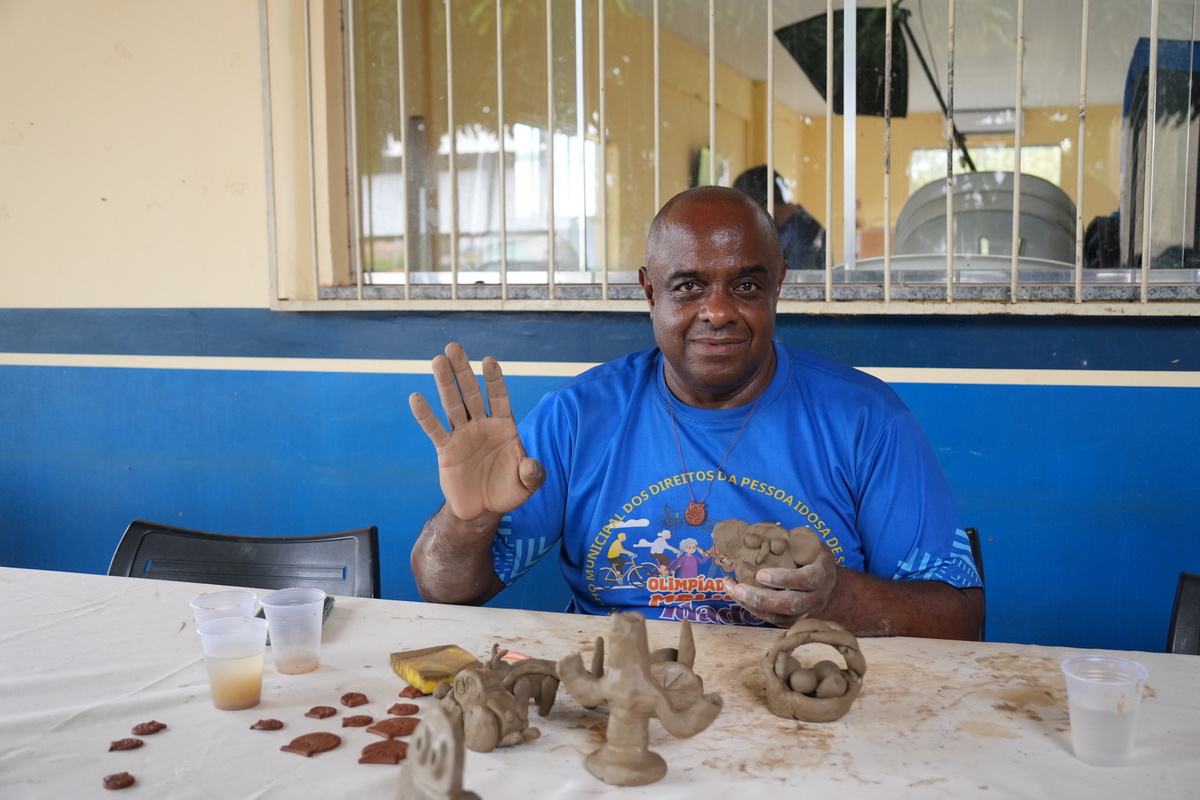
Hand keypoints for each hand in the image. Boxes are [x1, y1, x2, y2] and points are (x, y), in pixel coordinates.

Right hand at [409, 343, 544, 521]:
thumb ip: (532, 474)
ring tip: (437, 360)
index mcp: (504, 426)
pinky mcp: (447, 449)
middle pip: (471, 393)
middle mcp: (482, 425)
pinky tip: (416, 398)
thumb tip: (531, 465)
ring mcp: (463, 435)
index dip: (494, 380)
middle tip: (453, 347)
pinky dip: (426, 415)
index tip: (488, 360)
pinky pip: (435, 429)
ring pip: (453, 404)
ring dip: (445, 383)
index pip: (499, 397)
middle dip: (463, 370)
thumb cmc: (507, 491)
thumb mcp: (526, 484)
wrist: (483, 509)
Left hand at [723, 545, 837, 627]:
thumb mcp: (808, 544)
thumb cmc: (813, 557)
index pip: (806, 580)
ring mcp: (806, 612)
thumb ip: (790, 540)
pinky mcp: (794, 620)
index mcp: (821, 574)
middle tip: (738, 588)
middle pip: (790, 604)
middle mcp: (816, 597)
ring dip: (752, 605)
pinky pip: (773, 620)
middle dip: (761, 598)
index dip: (784, 578)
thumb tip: (757, 533)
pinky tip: (737, 596)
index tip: (760, 574)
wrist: (828, 583)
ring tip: (732, 590)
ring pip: (779, 616)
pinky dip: (752, 609)